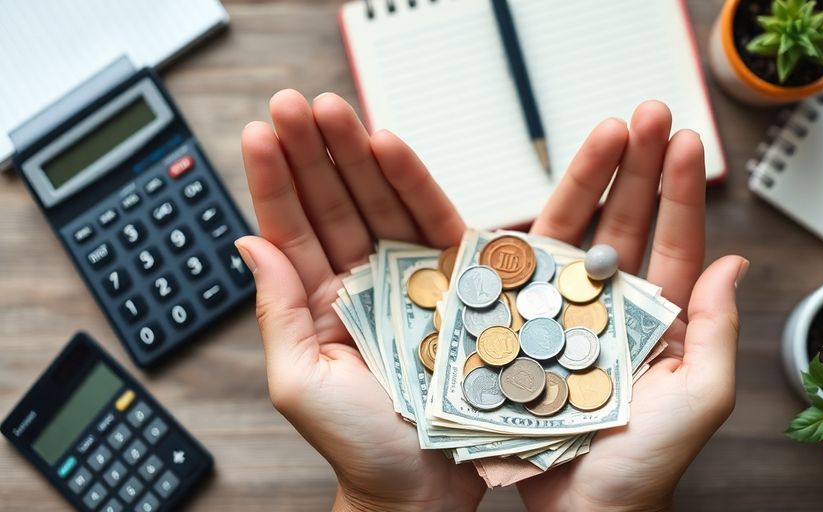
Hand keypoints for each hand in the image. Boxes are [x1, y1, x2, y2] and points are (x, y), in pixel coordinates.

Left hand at [235, 90, 481, 511]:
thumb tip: (249, 242)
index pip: (291, 229)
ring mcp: (412, 279)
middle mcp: (365, 283)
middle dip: (314, 151)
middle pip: (334, 203)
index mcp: (321, 303)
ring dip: (357, 154)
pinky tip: (392, 148)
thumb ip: (277, 312)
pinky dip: (414, 185)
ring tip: (336, 110)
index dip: (275, 179)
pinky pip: (433, 225)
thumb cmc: (359, 446)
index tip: (263, 132)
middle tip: (297, 104)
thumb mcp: (300, 383)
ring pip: (378, 202)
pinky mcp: (457, 283)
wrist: (424, 488)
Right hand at [517, 101, 748, 510]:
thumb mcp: (699, 398)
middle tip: (646, 111)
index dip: (680, 190)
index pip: (677, 242)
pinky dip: (533, 228)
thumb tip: (734, 261)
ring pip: (580, 234)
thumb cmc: (642, 466)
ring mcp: (567, 314)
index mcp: (663, 321)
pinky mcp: (522, 327)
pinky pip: (528, 271)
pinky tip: (540, 188)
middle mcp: (615, 309)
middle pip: (629, 223)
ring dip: (591, 180)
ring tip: (603, 129)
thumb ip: (718, 331)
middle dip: (638, 166)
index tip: (682, 140)